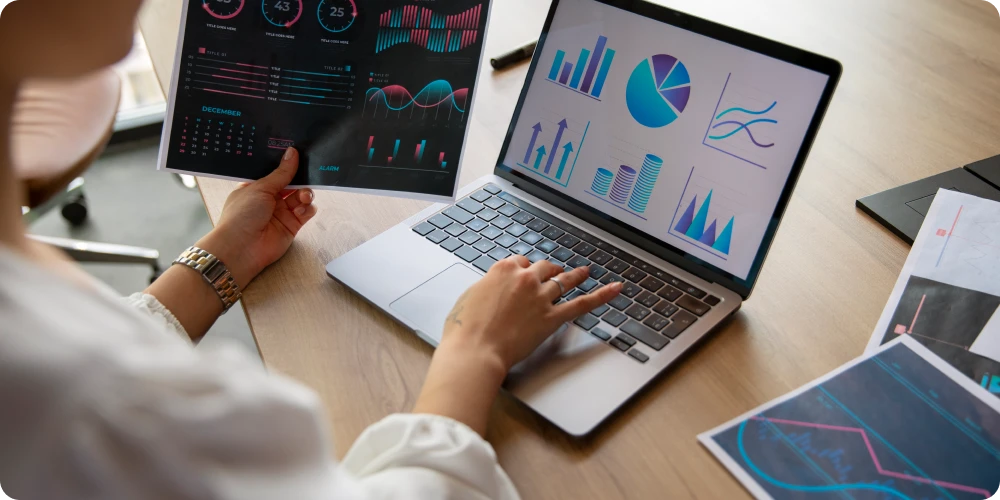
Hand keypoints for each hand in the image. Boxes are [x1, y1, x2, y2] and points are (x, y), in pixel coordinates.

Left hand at [197, 148, 316, 287]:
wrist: (242, 248)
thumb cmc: (243, 214)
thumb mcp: (260, 188)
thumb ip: (281, 173)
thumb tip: (292, 152)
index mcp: (257, 187)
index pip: (276, 172)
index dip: (287, 164)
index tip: (299, 153)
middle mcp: (270, 198)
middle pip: (292, 183)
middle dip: (301, 178)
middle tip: (309, 172)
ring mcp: (282, 212)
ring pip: (301, 196)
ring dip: (305, 193)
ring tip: (303, 196)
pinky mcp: (292, 225)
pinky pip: (306, 212)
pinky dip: (308, 209)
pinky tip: (302, 210)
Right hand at [413, 256, 621, 434]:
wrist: (475, 349)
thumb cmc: (464, 329)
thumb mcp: (469, 297)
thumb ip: (487, 288)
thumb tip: (492, 289)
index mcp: (503, 269)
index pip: (520, 261)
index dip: (524, 268)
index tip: (525, 273)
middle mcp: (525, 279)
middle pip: (544, 267)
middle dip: (549, 270)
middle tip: (555, 272)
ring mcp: (541, 297)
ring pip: (563, 280)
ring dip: (574, 276)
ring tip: (584, 272)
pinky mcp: (552, 317)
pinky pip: (581, 303)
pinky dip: (601, 295)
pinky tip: (616, 289)